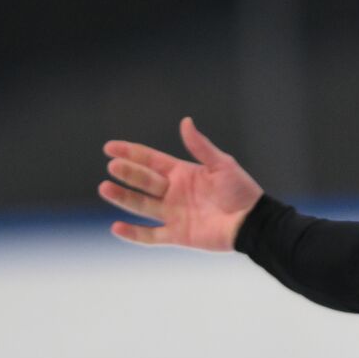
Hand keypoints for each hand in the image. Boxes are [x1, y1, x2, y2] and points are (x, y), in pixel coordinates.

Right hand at [98, 117, 264, 250]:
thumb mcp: (222, 165)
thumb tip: (185, 121)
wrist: (253, 222)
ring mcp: (173, 213)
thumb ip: (200, 147)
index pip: (150, 160)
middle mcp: (174, 192)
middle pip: (144, 181)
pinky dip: (133, 233)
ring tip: (105, 188)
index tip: (109, 148)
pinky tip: (116, 227)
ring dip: (123, 198)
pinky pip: (150, 236)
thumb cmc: (241, 191)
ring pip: (142, 205)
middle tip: (113, 167)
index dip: (131, 153)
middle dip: (128, 173)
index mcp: (182, 173)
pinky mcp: (177, 234)